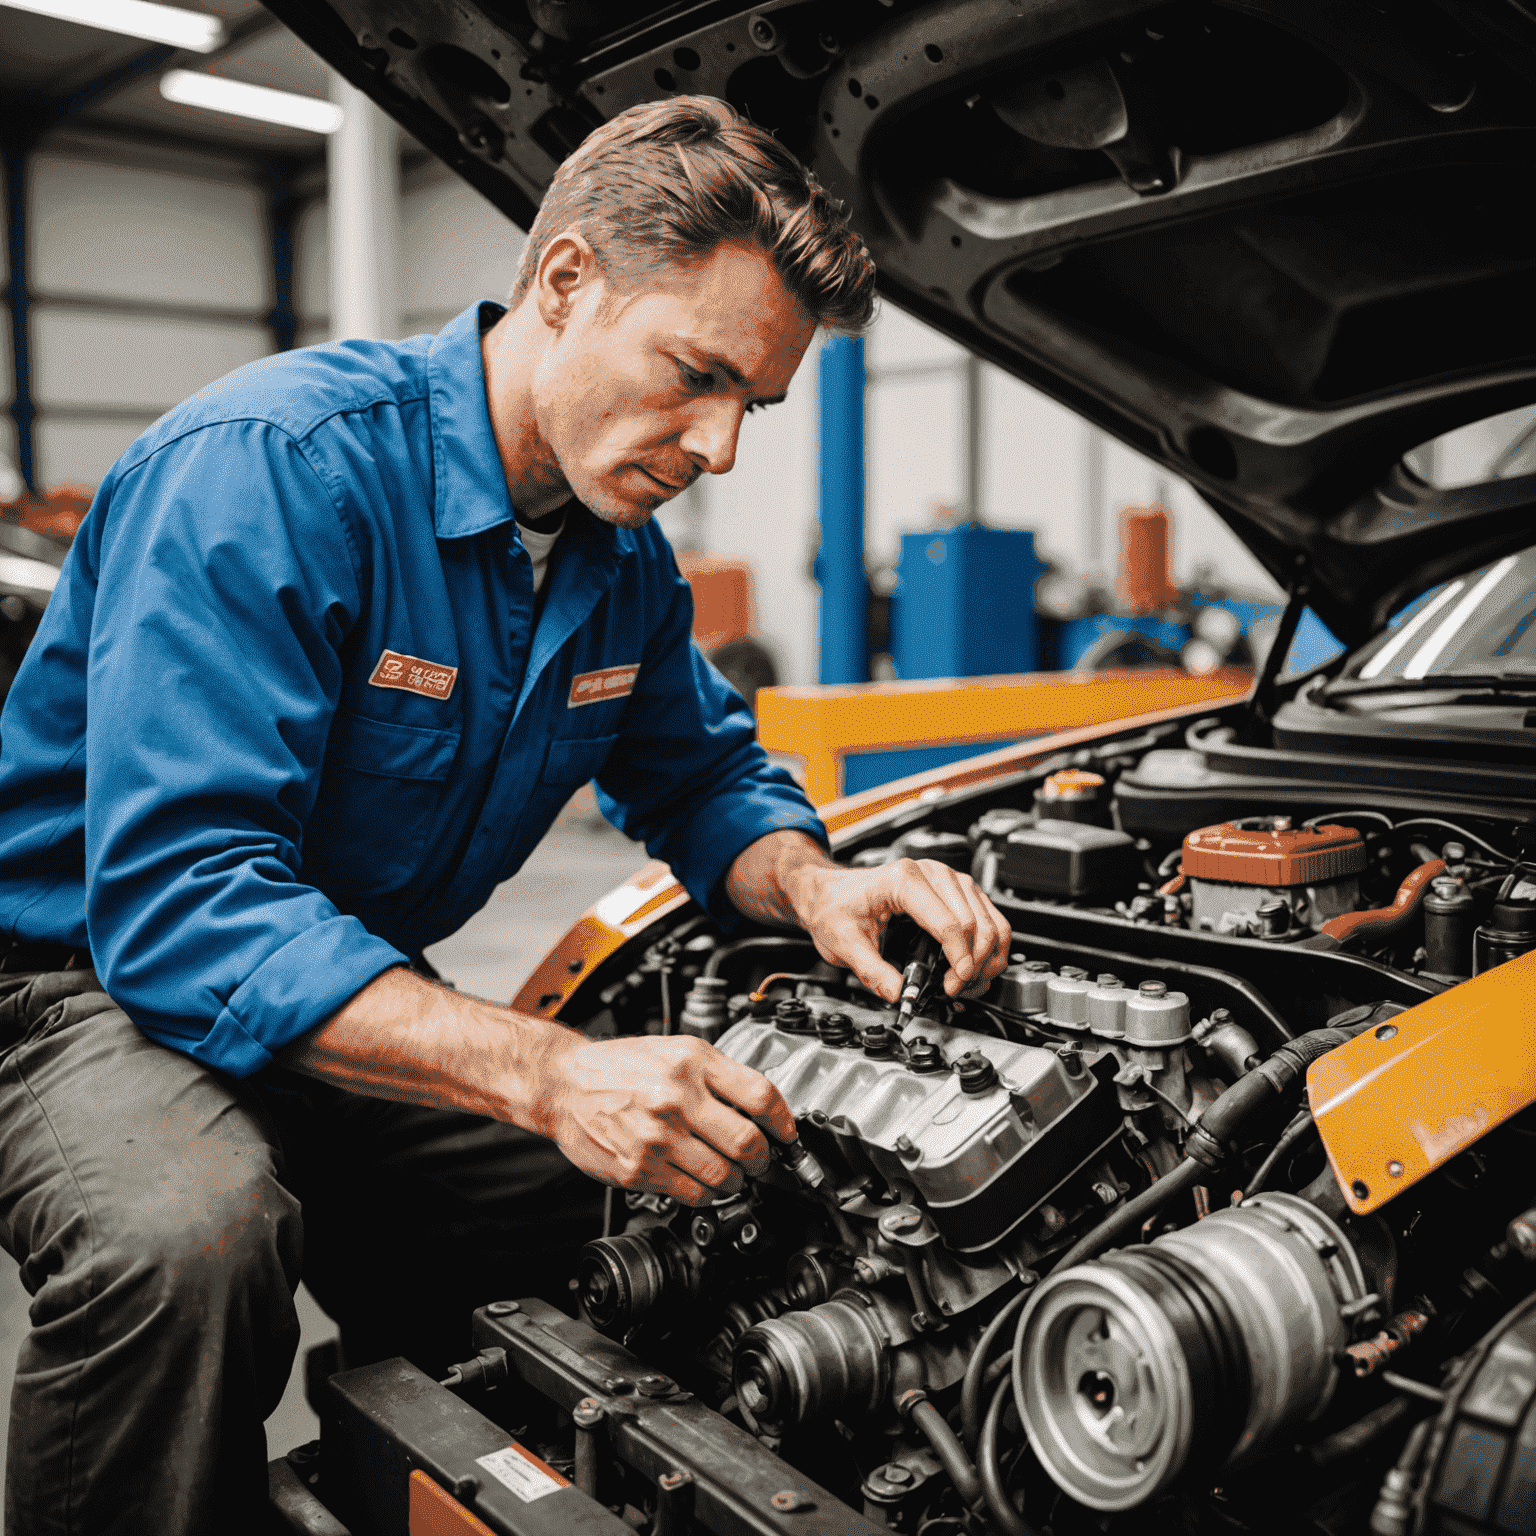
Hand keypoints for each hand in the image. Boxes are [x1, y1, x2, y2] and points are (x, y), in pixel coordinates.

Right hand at [531, 1033, 796, 1206]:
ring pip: (723, 1175)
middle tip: (760, 1161)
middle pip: (747, 1142)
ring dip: (735, 1181)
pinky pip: (691, 1194)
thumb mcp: (676, 1050)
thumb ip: (719, 1075)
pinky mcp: (639, 1169)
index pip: (760, 1096)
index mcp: (692, 1063)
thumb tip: (762, 1108)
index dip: (784, 1122)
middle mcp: (676, 1098)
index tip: (787, 1135)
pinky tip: (703, 1183)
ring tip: (731, 1174)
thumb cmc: (622, 1066)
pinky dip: (706, 1194)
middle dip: (762, 1159)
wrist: (565, 1083)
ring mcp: (657, 1136)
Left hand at [783, 855, 1012, 1004]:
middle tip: (954, 990)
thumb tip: (902, 995)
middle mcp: (932, 873)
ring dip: (986, 958)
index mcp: (904, 880)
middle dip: (972, 965)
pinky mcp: (957, 890)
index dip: (958, 959)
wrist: (829, 891)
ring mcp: (948, 879)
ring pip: (991, 921)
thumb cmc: (835, 906)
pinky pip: (990, 919)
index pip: (949, 923)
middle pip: (975, 924)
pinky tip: (973, 968)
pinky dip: (989, 947)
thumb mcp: (844, 943)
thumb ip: (874, 973)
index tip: (954, 985)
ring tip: (965, 983)